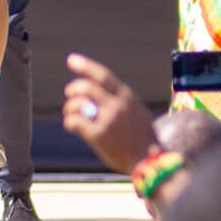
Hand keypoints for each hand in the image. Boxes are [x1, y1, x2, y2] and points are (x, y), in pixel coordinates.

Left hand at [63, 53, 157, 172]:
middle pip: (86, 87)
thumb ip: (121, 103)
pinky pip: (75, 122)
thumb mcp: (138, 113)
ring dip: (70, 108)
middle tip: (70, 95)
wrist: (151, 160)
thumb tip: (97, 98)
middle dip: (73, 89)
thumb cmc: (144, 139)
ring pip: (78, 104)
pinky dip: (70, 122)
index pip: (103, 76)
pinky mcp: (98, 135)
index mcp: (128, 97)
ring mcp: (108, 120)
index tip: (71, 60)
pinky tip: (72, 127)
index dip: (85, 66)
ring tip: (72, 114)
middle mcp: (117, 106)